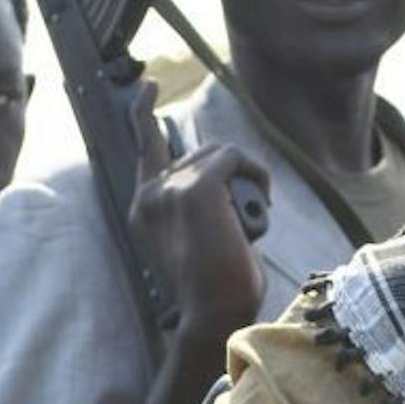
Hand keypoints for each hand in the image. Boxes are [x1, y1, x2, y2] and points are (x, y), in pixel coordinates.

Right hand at [124, 83, 269, 343]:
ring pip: (219, 154)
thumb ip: (194, 206)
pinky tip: (262, 202)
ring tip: (249, 219)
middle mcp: (149, 194)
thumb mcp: (195, 240)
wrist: (213, 316)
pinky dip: (255, 176)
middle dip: (228, 175)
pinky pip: (235, 158)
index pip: (142, 146)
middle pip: (198, 152)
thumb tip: (225, 176)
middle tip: (242, 220)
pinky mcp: (196, 187)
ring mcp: (169, 188)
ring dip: (245, 179)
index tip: (148, 87)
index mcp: (143, 208)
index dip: (144, 112)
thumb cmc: (214, 291)